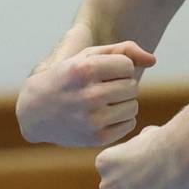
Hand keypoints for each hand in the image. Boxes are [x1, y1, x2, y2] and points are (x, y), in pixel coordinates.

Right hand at [16, 40, 155, 147]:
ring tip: (103, 101)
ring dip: (123, 102)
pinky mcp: (96, 138)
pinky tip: (103, 115)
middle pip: (132, 86)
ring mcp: (92, 119)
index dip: (119, 68)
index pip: (128, 66)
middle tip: (103, 88)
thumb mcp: (87, 56)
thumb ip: (123, 50)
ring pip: (133, 105)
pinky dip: (121, 119)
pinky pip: (129, 124)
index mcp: (85, 70)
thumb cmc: (68, 77)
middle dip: (121, 85)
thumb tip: (153, 60)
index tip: (103, 73)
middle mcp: (88, 95)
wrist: (35, 111)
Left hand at [96, 123, 188, 188]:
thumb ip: (136, 154)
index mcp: (105, 163)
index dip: (140, 165)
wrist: (183, 152)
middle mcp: (108, 187)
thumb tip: (143, 158)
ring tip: (174, 184)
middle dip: (142, 188)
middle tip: (165, 173)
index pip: (118, 172)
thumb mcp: (144, 138)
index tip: (155, 157)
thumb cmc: (168, 140)